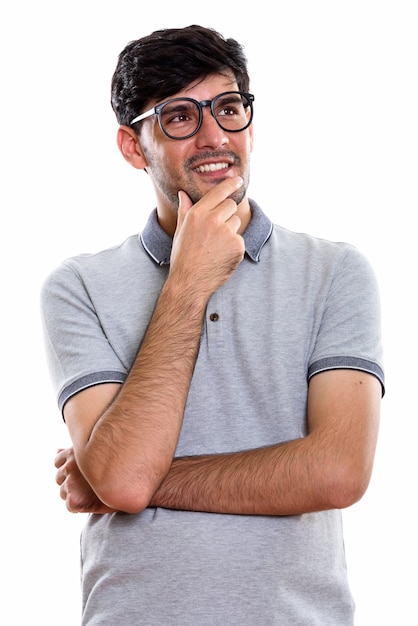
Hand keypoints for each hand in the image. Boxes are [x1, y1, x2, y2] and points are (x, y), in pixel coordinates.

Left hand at [55, 447, 114, 513]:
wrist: (133, 484)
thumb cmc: (119, 465)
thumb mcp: (98, 451)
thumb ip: (77, 451)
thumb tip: (57, 450)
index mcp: (74, 452)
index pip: (58, 460)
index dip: (70, 468)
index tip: (83, 472)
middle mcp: (70, 465)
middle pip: (59, 477)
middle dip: (70, 481)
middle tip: (89, 484)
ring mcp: (71, 482)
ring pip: (63, 492)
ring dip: (74, 494)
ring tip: (93, 493)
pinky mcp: (74, 499)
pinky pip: (70, 505)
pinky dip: (79, 506)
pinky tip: (94, 501)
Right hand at [170, 177, 244, 297]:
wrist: (190, 282)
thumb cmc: (183, 257)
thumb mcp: (180, 231)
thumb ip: (185, 211)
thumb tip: (182, 194)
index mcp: (197, 213)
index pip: (218, 192)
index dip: (230, 184)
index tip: (237, 180)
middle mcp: (212, 219)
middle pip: (231, 205)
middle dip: (227, 215)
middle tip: (217, 232)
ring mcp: (226, 232)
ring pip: (236, 223)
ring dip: (230, 231)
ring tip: (216, 247)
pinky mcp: (237, 245)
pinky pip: (240, 239)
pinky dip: (234, 247)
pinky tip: (221, 257)